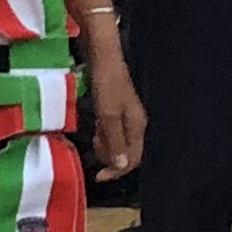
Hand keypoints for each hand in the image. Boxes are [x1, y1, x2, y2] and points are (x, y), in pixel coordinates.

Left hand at [87, 48, 147, 175]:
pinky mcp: (116, 108)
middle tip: (95, 147)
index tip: (98, 175)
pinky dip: (103, 134)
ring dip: (106, 146)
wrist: (103, 55)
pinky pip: (112, 131)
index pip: (132, 159)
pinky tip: (96, 127)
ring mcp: (126, 115)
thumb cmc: (106, 84)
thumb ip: (114, 140)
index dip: (117, 171)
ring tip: (94, 135)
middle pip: (126, 153)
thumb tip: (121, 165)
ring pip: (118, 142)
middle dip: (111, 157)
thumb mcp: (108, 115)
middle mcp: (135, 123)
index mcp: (137, 125)